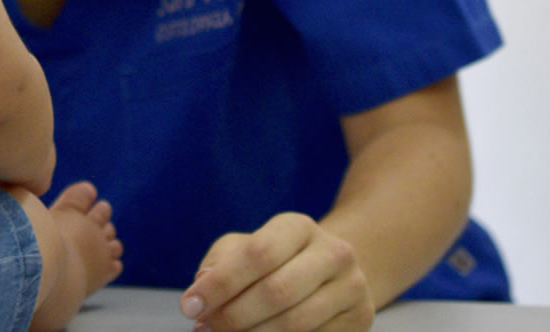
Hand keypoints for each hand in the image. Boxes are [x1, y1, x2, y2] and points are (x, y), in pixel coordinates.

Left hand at [177, 213, 374, 330]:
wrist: (332, 273)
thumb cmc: (275, 261)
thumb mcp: (244, 248)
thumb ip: (220, 262)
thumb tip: (202, 288)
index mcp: (299, 227)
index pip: (257, 254)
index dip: (220, 284)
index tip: (189, 306)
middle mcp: (334, 253)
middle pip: (277, 292)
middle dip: (233, 316)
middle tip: (206, 328)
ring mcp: (353, 288)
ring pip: (295, 324)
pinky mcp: (360, 320)